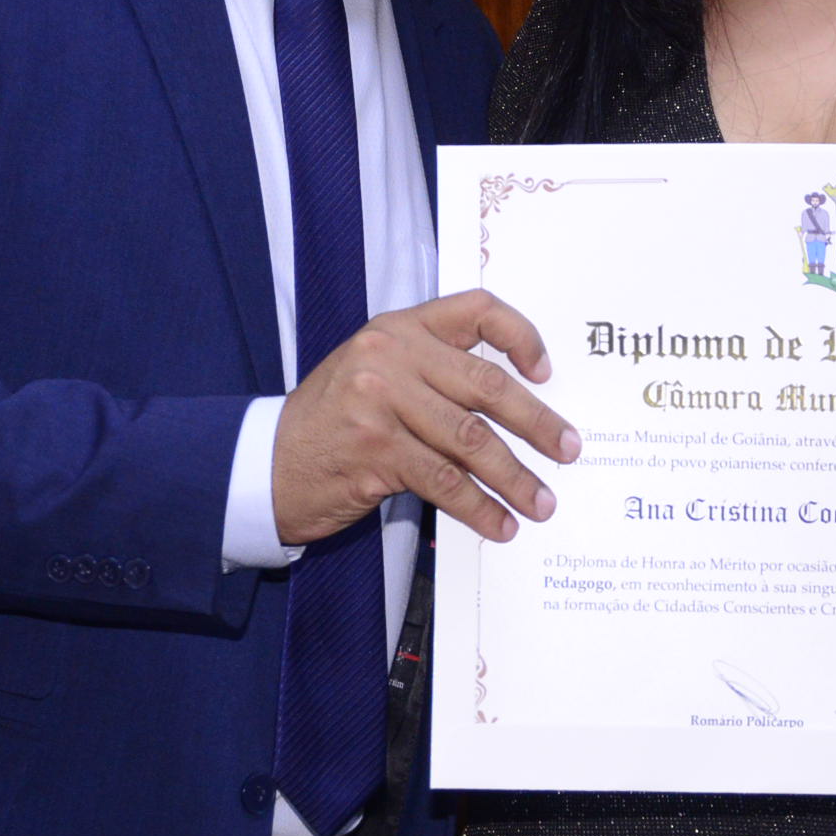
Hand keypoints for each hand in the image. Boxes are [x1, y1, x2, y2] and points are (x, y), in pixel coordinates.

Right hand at [273, 291, 576, 544]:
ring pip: (471, 439)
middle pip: (486, 384)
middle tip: (569, 449)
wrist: (267, 464)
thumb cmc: (332, 421)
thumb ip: (433, 374)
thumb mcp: (377, 374)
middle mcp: (391, 355)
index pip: (476, 310)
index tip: (546, 372)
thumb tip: (514, 408)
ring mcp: (380, 401)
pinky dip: (480, 508)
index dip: (520, 336)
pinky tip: (500, 524)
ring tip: (541, 502)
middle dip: (537, 423)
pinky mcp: (375, 451)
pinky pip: (445, 481)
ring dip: (515, 477)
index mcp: (399, 328)